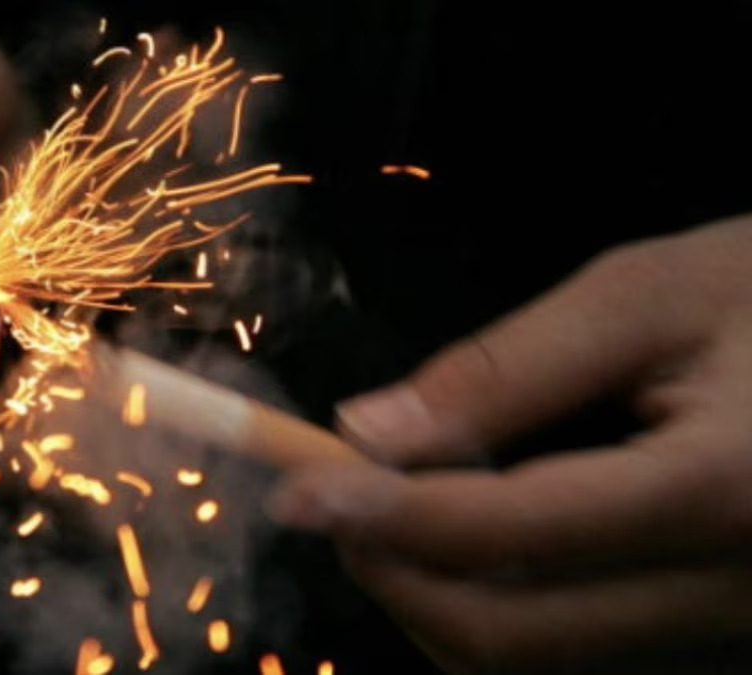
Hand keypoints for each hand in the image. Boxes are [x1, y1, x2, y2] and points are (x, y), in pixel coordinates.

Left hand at [269, 218, 751, 672]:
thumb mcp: (649, 297)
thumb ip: (505, 370)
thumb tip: (366, 432)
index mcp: (722, 494)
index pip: (503, 533)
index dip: (379, 512)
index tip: (291, 486)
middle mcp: (734, 599)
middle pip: (508, 638)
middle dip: (393, 571)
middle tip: (330, 496)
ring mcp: (733, 637)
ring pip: (537, 661)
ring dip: (436, 595)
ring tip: (395, 505)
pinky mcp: (723, 639)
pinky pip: (583, 650)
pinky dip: (501, 604)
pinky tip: (478, 535)